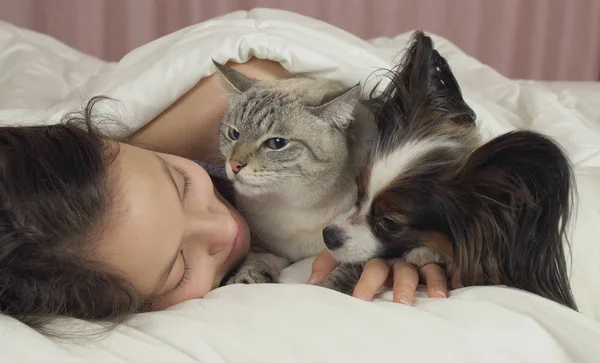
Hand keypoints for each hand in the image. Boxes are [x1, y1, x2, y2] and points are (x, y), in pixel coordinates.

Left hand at [308, 249, 450, 304]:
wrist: (394, 233)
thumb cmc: (366, 252)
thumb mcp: (347, 257)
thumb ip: (328, 263)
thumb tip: (312, 281)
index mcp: (376, 255)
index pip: (371, 267)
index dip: (366, 281)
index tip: (359, 298)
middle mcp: (396, 257)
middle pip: (392, 269)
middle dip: (388, 283)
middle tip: (384, 300)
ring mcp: (415, 261)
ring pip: (416, 270)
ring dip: (416, 283)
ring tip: (413, 300)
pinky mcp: (433, 266)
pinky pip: (440, 272)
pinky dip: (443, 281)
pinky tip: (442, 294)